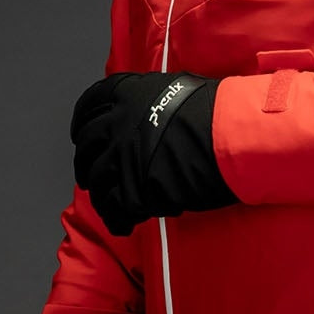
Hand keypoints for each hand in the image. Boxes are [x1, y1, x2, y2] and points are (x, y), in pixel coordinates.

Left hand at [70, 70, 236, 236]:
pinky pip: (114, 208)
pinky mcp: (130, 188)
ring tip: (112, 206)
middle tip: (90, 176)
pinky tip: (125, 224)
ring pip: (97, 181)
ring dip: (101, 195)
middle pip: (87, 147)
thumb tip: (149, 110)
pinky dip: (117, 219)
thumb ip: (152, 100)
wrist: (231, 137)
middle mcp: (115, 122)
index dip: (82, 124)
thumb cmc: (216, 112)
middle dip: (86, 163)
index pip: (88, 107)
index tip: (82, 135)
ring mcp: (120, 156)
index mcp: (125, 93)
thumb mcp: (176, 89)